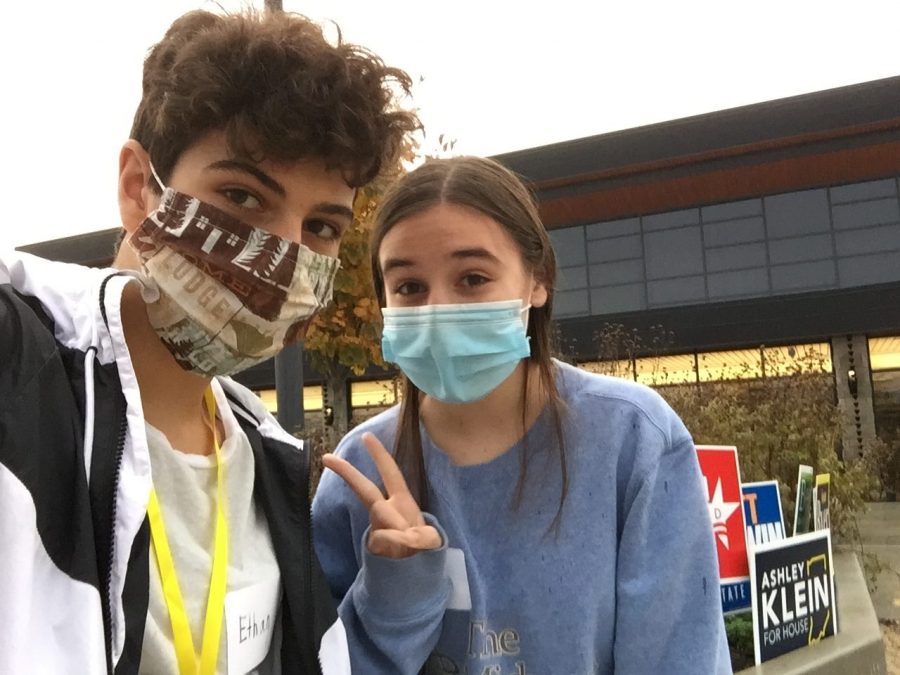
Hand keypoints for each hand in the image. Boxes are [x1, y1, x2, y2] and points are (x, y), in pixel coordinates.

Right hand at [322, 432, 441, 558]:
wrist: (412, 574)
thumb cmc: (423, 549)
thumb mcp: (431, 541)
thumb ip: (422, 537)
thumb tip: (404, 536)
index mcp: (402, 501)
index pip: (390, 473)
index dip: (379, 455)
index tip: (365, 436)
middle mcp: (386, 511)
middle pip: (365, 489)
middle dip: (348, 473)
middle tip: (327, 457)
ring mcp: (377, 527)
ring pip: (381, 519)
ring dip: (398, 530)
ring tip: (411, 543)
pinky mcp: (372, 545)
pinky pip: (383, 542)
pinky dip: (396, 547)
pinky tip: (402, 556)